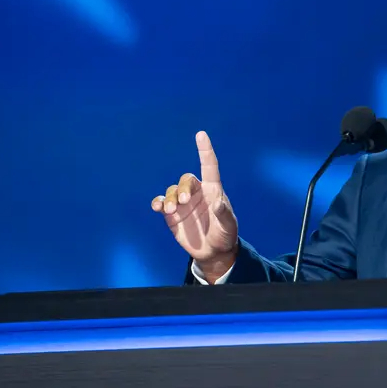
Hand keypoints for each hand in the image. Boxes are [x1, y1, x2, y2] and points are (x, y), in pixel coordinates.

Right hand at [151, 131, 238, 278]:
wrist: (213, 252)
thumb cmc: (225, 235)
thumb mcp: (229, 226)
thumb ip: (224, 214)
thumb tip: (218, 203)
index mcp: (213, 191)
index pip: (209, 166)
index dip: (205, 150)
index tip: (201, 134)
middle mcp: (197, 193)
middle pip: (186, 180)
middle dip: (182, 188)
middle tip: (183, 202)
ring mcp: (183, 203)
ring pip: (172, 190)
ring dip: (169, 198)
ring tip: (169, 210)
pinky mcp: (172, 215)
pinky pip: (161, 202)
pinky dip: (157, 202)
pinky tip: (157, 208)